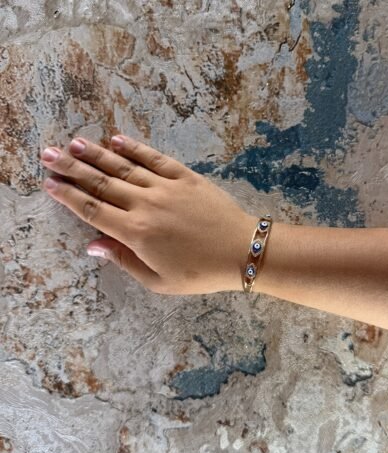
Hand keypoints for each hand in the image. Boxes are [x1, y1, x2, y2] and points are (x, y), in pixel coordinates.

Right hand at [40, 135, 254, 294]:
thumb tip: (92, 245)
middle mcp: (145, 205)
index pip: (92, 210)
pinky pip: (155, 159)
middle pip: (101, 183)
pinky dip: (135, 148)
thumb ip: (124, 260)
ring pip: (123, 167)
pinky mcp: (186, 177)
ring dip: (96, 154)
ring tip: (73, 143)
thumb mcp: (159, 280)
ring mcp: (166, 187)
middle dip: (71, 168)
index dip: (68, 196)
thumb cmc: (200, 272)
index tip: (49, 183)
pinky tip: (117, 139)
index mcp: (136, 233)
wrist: (241, 251)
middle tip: (48, 154)